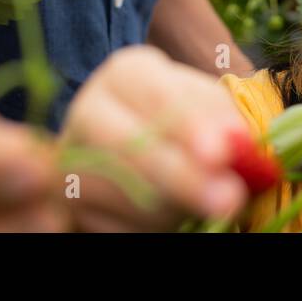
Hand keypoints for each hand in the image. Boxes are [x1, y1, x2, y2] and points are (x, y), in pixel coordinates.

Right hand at [58, 45, 251, 230]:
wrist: (133, 143)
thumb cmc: (181, 120)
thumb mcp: (206, 108)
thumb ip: (222, 121)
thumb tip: (233, 142)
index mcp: (126, 74)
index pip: (159, 98)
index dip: (188, 127)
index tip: (220, 154)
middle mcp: (89, 109)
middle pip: (131, 147)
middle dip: (183, 177)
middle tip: (229, 199)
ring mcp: (71, 156)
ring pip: (124, 191)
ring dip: (175, 207)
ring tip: (214, 208)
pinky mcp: (68, 200)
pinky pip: (113, 223)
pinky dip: (154, 227)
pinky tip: (179, 217)